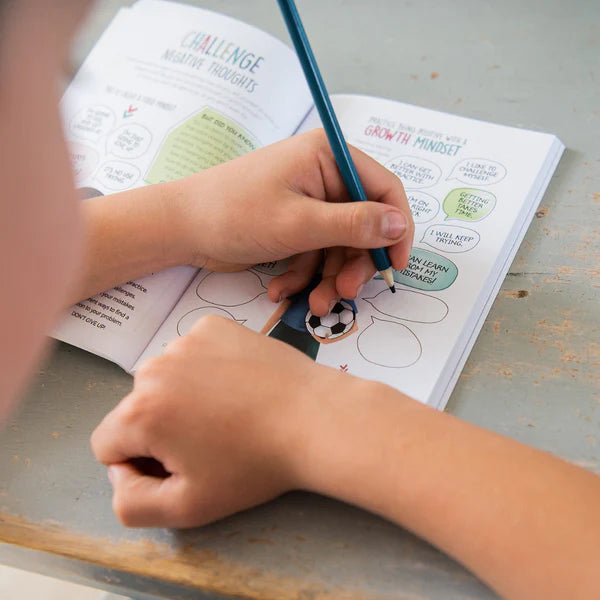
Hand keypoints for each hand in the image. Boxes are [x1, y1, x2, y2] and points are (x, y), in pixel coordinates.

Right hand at [90, 315, 347, 527]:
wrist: (314, 418)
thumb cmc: (254, 465)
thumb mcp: (187, 507)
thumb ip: (131, 504)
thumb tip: (120, 472)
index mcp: (139, 413)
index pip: (107, 444)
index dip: (138, 466)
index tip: (181, 467)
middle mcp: (154, 367)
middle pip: (136, 409)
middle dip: (161, 429)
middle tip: (212, 441)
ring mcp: (185, 340)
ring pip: (165, 378)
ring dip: (183, 396)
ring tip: (230, 412)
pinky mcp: (214, 325)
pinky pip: (192, 351)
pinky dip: (206, 367)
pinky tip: (238, 383)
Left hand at [173, 129, 413, 314]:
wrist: (181, 229)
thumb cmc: (234, 213)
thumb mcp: (298, 223)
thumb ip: (353, 225)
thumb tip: (399, 225)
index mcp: (329, 157)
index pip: (384, 188)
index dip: (396, 228)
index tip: (395, 265)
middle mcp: (324, 177)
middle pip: (363, 225)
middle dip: (354, 264)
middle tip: (345, 293)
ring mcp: (309, 204)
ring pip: (339, 247)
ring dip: (328, 279)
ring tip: (313, 303)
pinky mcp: (295, 227)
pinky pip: (316, 255)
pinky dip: (304, 276)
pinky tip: (282, 290)